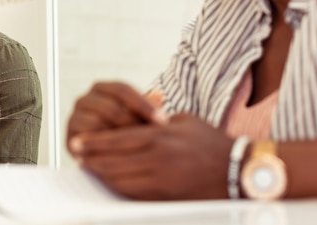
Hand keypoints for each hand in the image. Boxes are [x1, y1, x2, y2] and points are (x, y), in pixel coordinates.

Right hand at [66, 82, 166, 154]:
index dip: (143, 104)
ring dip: (118, 137)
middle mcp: (85, 99)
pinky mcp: (71, 137)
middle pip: (110, 107)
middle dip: (132, 124)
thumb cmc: (125, 131)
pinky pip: (87, 140)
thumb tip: (158, 95)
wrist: (104, 154)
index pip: (122, 89)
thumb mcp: (138, 117)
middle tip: (151, 139)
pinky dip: (104, 148)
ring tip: (137, 149)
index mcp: (102, 89)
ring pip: (98, 122)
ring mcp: (75, 117)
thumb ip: (146, 107)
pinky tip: (121, 157)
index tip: (163, 121)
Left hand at [73, 113, 233, 199]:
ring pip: (120, 179)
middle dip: (91, 158)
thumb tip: (133, 122)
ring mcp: (161, 180)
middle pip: (113, 161)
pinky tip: (110, 181)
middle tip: (76, 155)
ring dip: (101, 174)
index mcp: (160, 136)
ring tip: (89, 168)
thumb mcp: (182, 121)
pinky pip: (134, 193)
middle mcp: (158, 159)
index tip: (78, 141)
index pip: (117, 139)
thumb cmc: (211, 142)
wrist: (239, 170)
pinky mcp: (166, 196)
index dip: (94, 142)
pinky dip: (117, 187)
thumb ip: (155, 121)